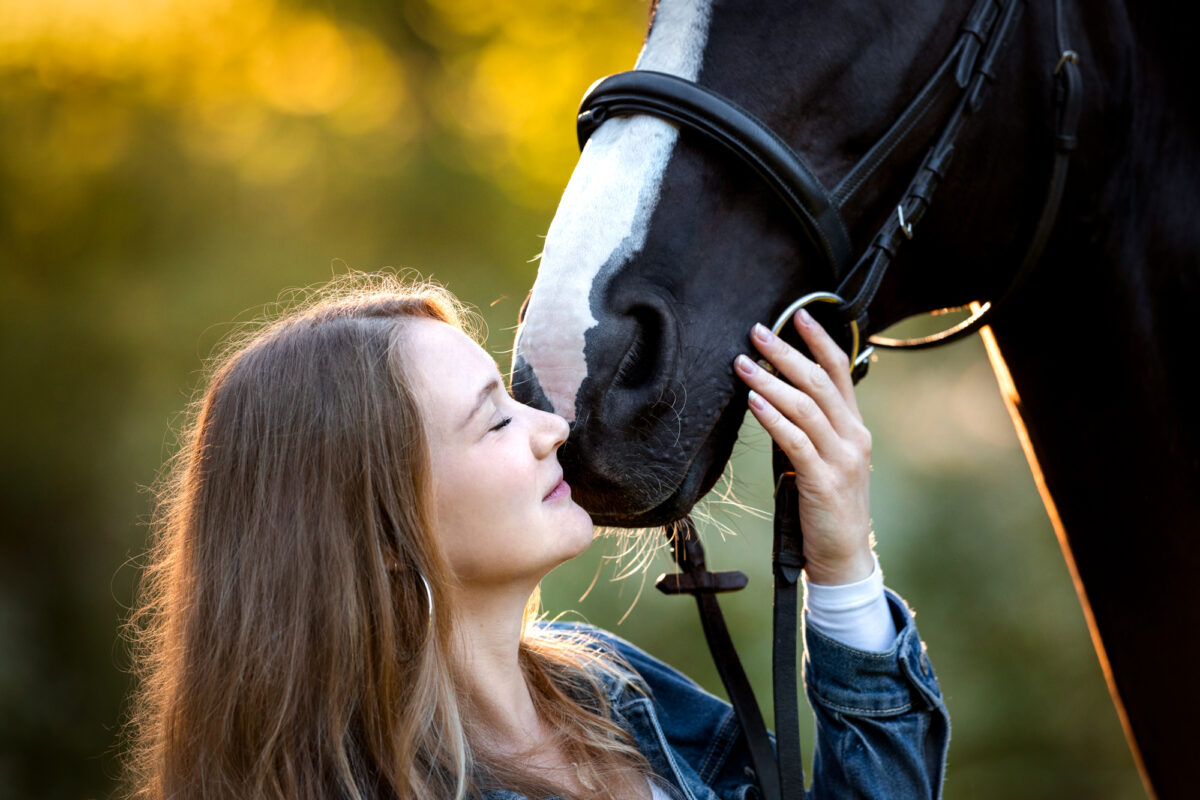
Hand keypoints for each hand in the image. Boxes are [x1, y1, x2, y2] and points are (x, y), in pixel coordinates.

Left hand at [733, 309, 874, 585]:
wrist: (843, 555)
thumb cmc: (827, 506)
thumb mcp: (826, 459)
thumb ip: (811, 429)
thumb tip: (774, 395)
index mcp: (855, 428)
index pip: (839, 373)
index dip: (819, 341)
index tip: (797, 315)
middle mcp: (854, 437)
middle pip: (819, 382)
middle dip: (786, 353)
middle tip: (756, 331)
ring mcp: (842, 459)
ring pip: (806, 407)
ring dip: (771, 381)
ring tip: (743, 364)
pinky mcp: (824, 482)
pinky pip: (797, 441)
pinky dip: (773, 418)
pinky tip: (753, 402)